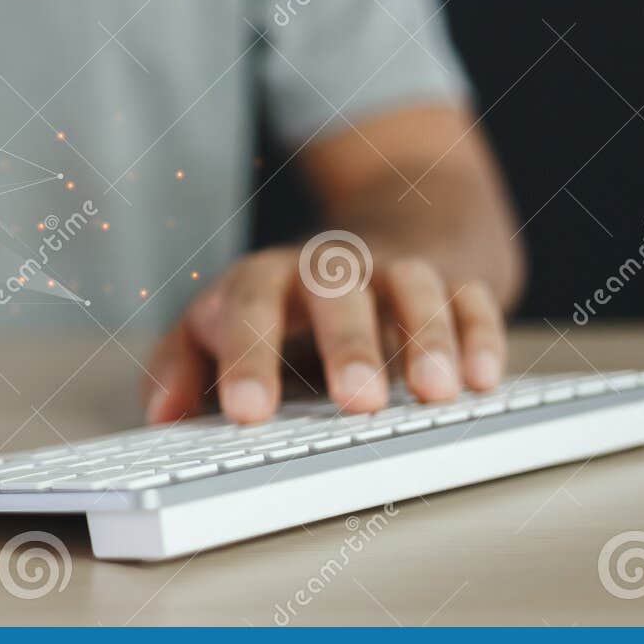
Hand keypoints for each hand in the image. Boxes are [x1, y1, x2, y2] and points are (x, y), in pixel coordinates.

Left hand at [144, 244, 505, 423]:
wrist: (383, 228)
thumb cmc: (287, 300)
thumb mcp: (219, 321)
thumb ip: (181, 363)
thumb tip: (160, 416)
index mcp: (264, 278)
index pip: (248, 304)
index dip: (247, 357)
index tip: (246, 414)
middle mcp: (329, 267)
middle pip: (336, 290)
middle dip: (347, 345)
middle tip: (356, 403)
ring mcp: (393, 269)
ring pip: (411, 287)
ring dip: (425, 337)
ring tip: (435, 395)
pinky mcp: (451, 279)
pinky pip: (470, 297)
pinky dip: (479, 334)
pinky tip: (483, 380)